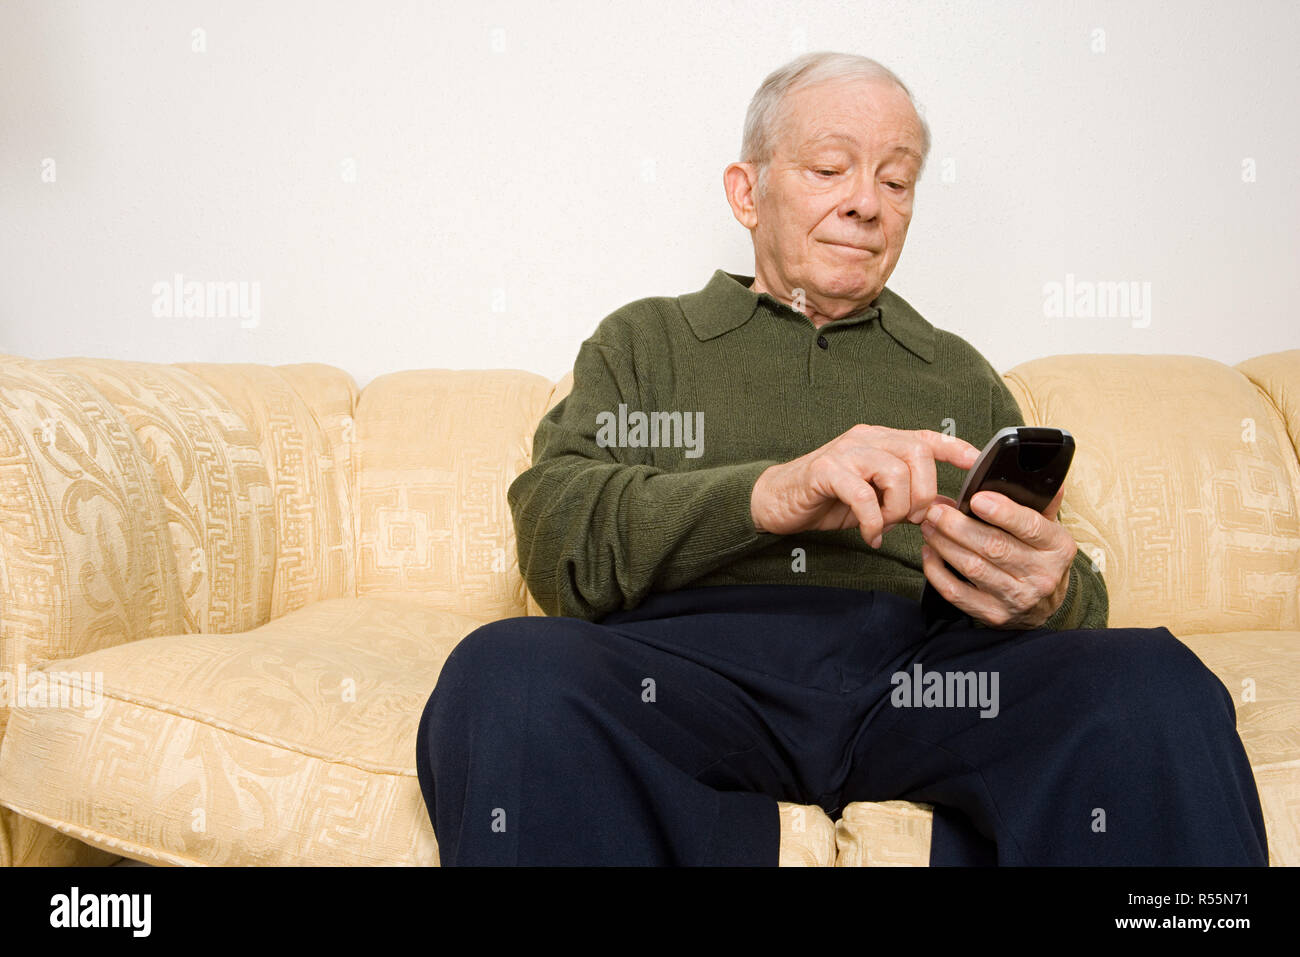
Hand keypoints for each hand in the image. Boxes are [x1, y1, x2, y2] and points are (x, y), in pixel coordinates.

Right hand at [750, 425, 980, 546]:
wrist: (778, 501)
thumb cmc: (828, 498)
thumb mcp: (876, 498)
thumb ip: (909, 498)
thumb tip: (947, 507)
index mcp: (880, 440)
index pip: (925, 437)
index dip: (955, 447)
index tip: (975, 462)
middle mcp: (866, 439)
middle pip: (917, 454)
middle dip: (923, 493)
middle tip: (912, 518)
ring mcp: (845, 452)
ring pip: (894, 472)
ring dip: (897, 509)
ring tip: (884, 525)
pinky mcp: (826, 470)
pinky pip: (863, 494)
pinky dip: (873, 521)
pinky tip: (870, 535)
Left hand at [919, 482, 1075, 628]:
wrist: (1045, 608)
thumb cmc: (1040, 558)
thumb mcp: (1050, 530)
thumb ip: (1041, 502)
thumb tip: (1034, 470)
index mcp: (1058, 547)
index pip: (1031, 527)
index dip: (1003, 512)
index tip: (978, 498)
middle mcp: (1041, 575)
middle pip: (994, 547)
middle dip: (958, 526)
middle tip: (936, 509)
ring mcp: (1016, 598)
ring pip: (972, 568)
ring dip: (944, 543)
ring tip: (929, 525)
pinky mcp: (993, 615)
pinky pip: (957, 593)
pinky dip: (937, 572)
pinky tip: (929, 553)